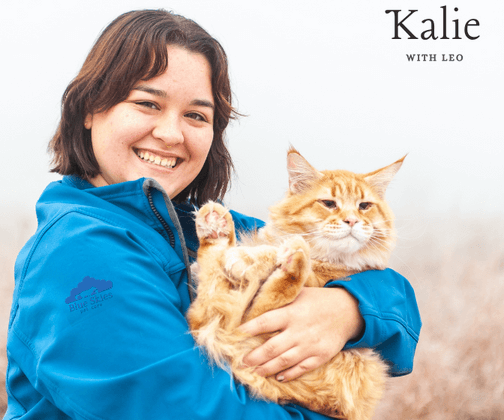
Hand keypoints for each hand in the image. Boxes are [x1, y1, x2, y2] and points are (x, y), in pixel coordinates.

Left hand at [239, 287, 363, 381]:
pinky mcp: (320, 355)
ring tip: (256, 371)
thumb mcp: (299, 292)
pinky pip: (302, 368)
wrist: (348, 311)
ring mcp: (310, 345)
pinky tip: (279, 377)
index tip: (237, 333)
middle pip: (272, 347)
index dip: (250, 328)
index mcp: (292, 312)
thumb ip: (281, 298)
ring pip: (285, 361)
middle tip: (243, 361)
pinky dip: (290, 374)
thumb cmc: (318, 300)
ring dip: (268, 368)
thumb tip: (258, 297)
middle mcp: (299, 330)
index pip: (266, 321)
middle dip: (255, 356)